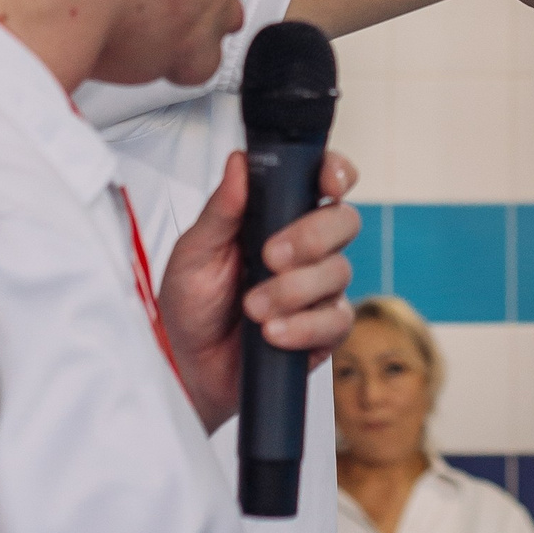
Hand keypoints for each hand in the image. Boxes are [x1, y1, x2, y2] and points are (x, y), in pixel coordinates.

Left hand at [157, 150, 360, 430]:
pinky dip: (303, 326)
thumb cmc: (191, 305)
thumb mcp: (194, 253)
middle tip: (271, 256)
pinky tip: (272, 333)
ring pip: (339, 271)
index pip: (323, 181)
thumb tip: (239, 162)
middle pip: (344, 221)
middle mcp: (307, 248)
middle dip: (312, 236)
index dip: (336, 173)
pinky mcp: (325, 331)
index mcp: (278, 216)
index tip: (328, 183)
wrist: (189, 369)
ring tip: (252, 308)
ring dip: (293, 290)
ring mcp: (320, 289)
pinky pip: (336, 321)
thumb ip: (221, 210)